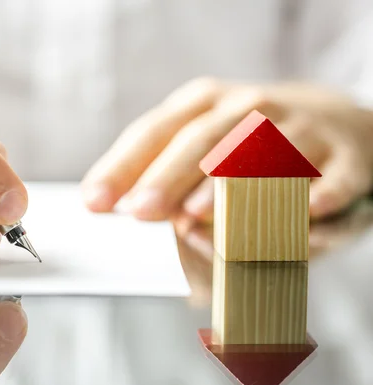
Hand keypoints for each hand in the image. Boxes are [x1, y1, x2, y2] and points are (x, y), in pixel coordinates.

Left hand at [82, 77, 372, 220]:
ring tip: (196, 214)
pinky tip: (304, 212)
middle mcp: (249, 109)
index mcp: (204, 106)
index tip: (95, 202)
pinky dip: (317, 196)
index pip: (154, 132)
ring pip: (263, 153)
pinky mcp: (347, 157)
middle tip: (140, 210)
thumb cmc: (254, 150)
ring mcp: (302, 128)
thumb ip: (170, 180)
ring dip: (228, 185)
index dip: (122, 167)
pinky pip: (332, 180)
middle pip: (202, 139)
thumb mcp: (207, 149)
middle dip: (167, 176)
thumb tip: (139, 220)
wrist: (336, 124)